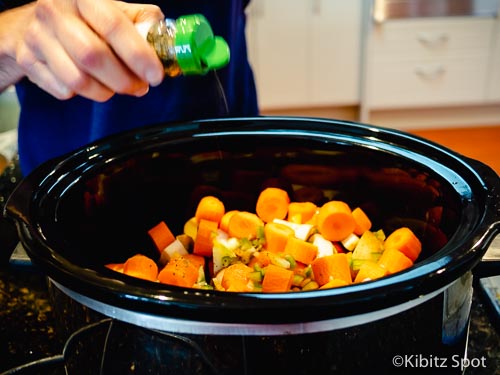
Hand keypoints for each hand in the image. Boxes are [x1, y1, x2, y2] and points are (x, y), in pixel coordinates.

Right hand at [16, 0, 164, 100]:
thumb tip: (165, 42)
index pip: (113, 26)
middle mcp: (55, 11)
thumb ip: (141, 23)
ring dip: (105, 92)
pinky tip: (91, 83)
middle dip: (123, 80)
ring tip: (116, 86)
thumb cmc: (85, 19)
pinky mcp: (28, 60)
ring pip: (78, 80)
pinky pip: (63, 90)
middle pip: (93, 56)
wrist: (36, 24)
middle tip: (140, 87)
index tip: (155, 76)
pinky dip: (84, 95)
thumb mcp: (114, 10)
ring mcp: (37, 36)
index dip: (138, 54)